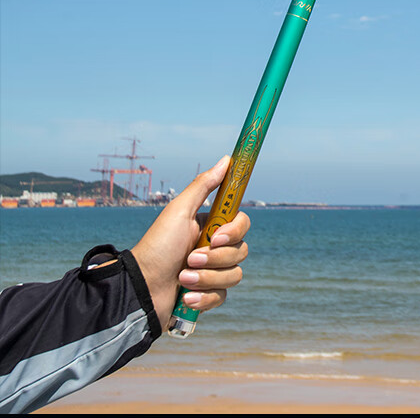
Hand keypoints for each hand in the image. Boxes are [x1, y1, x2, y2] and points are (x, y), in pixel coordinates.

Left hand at [131, 156, 249, 329]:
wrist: (141, 287)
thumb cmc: (158, 246)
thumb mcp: (179, 211)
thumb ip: (203, 185)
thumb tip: (226, 160)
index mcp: (210, 225)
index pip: (241, 223)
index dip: (234, 231)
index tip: (216, 236)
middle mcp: (214, 248)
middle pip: (240, 251)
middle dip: (215, 258)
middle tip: (191, 258)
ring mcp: (212, 272)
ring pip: (234, 275)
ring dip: (206, 278)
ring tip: (183, 278)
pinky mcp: (207, 295)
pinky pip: (222, 296)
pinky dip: (203, 297)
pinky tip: (185, 297)